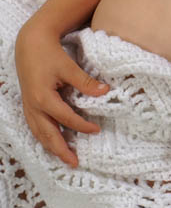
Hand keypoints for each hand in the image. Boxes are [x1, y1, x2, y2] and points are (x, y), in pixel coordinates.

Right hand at [14, 22, 108, 166]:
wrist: (30, 45)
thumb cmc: (50, 55)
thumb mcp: (69, 67)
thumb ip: (85, 82)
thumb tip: (105, 91)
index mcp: (43, 99)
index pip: (66, 119)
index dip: (81, 126)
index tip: (96, 130)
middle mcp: (33, 107)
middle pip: (47, 134)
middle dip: (61, 150)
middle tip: (74, 163)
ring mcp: (29, 107)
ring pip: (39, 133)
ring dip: (51, 147)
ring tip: (65, 159)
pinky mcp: (28, 105)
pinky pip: (35, 127)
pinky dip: (44, 137)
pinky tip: (53, 143)